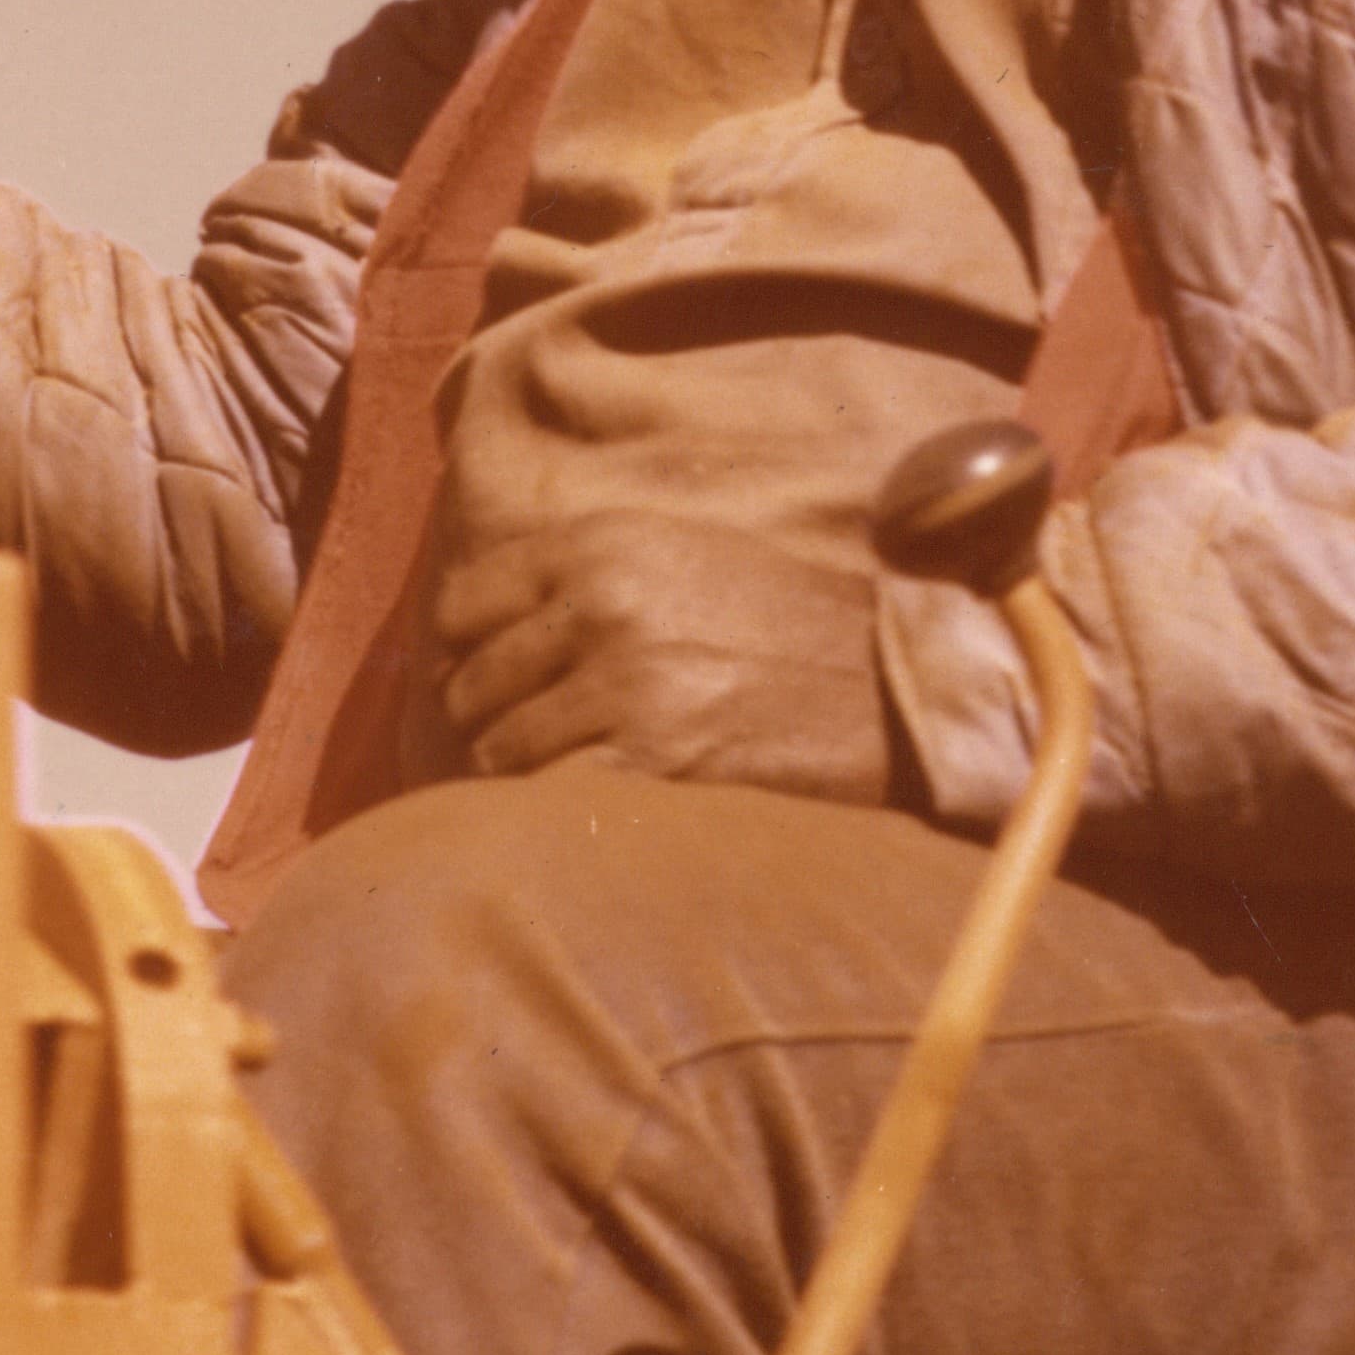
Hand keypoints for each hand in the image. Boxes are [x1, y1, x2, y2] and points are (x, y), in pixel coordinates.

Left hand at [429, 515, 894, 802]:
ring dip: (522, 775)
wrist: (891, 684)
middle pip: (472, 683)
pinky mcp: (653, 761)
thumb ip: (585, 575)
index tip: (494, 677)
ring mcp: (624, 685)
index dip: (469, 649)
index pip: (464, 603)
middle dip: (490, 719)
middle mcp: (601, 604)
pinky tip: (597, 806)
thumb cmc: (785, 622)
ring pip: (501, 750)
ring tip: (567, 777)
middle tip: (530, 741)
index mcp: (602, 543)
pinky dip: (558, 812)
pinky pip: (552, 799)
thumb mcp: (682, 554)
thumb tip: (478, 626)